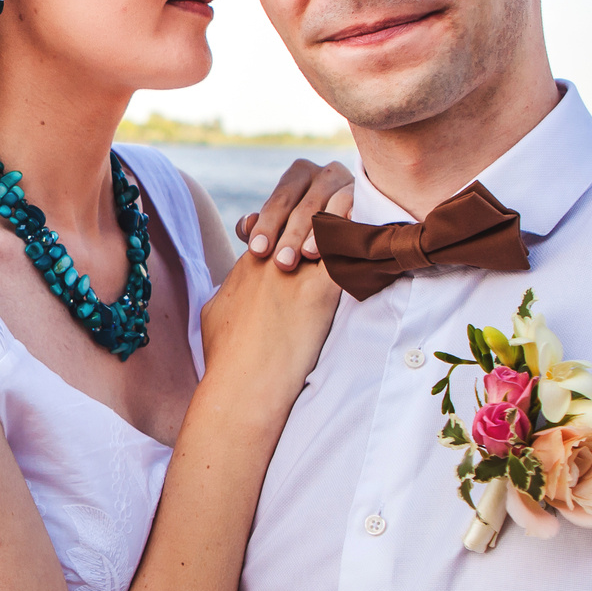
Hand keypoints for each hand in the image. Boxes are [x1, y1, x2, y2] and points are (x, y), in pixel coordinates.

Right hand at [199, 196, 348, 402]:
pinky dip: (361, 239)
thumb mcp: (214, 312)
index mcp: (249, 261)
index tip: (318, 221)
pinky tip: (377, 232)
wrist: (241, 385)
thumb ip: (226, 291)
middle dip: (326, 205)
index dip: (300, 215)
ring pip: (327, 224)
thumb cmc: (226, 358)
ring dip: (346, 214)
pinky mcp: (319, 293)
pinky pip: (347, 252)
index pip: (280, 218)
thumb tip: (227, 290)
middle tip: (349, 205)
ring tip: (366, 208)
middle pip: (304, 212)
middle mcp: (271, 258)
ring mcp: (295, 274)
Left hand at [233, 158, 356, 271]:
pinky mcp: (371, 198)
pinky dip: (349, 226)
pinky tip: (340, 245)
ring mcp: (351, 183)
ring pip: (334, 206)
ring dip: (320, 232)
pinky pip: (359, 210)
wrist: (347, 230)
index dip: (267, 226)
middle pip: (306, 205)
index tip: (257, 251)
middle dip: (291, 235)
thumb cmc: (305, 230)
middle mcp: (326, 172)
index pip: (279, 200)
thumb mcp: (282, 227)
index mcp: (299, 174)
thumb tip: (246, 225)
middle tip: (282, 263)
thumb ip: (261, 227)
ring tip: (308, 255)